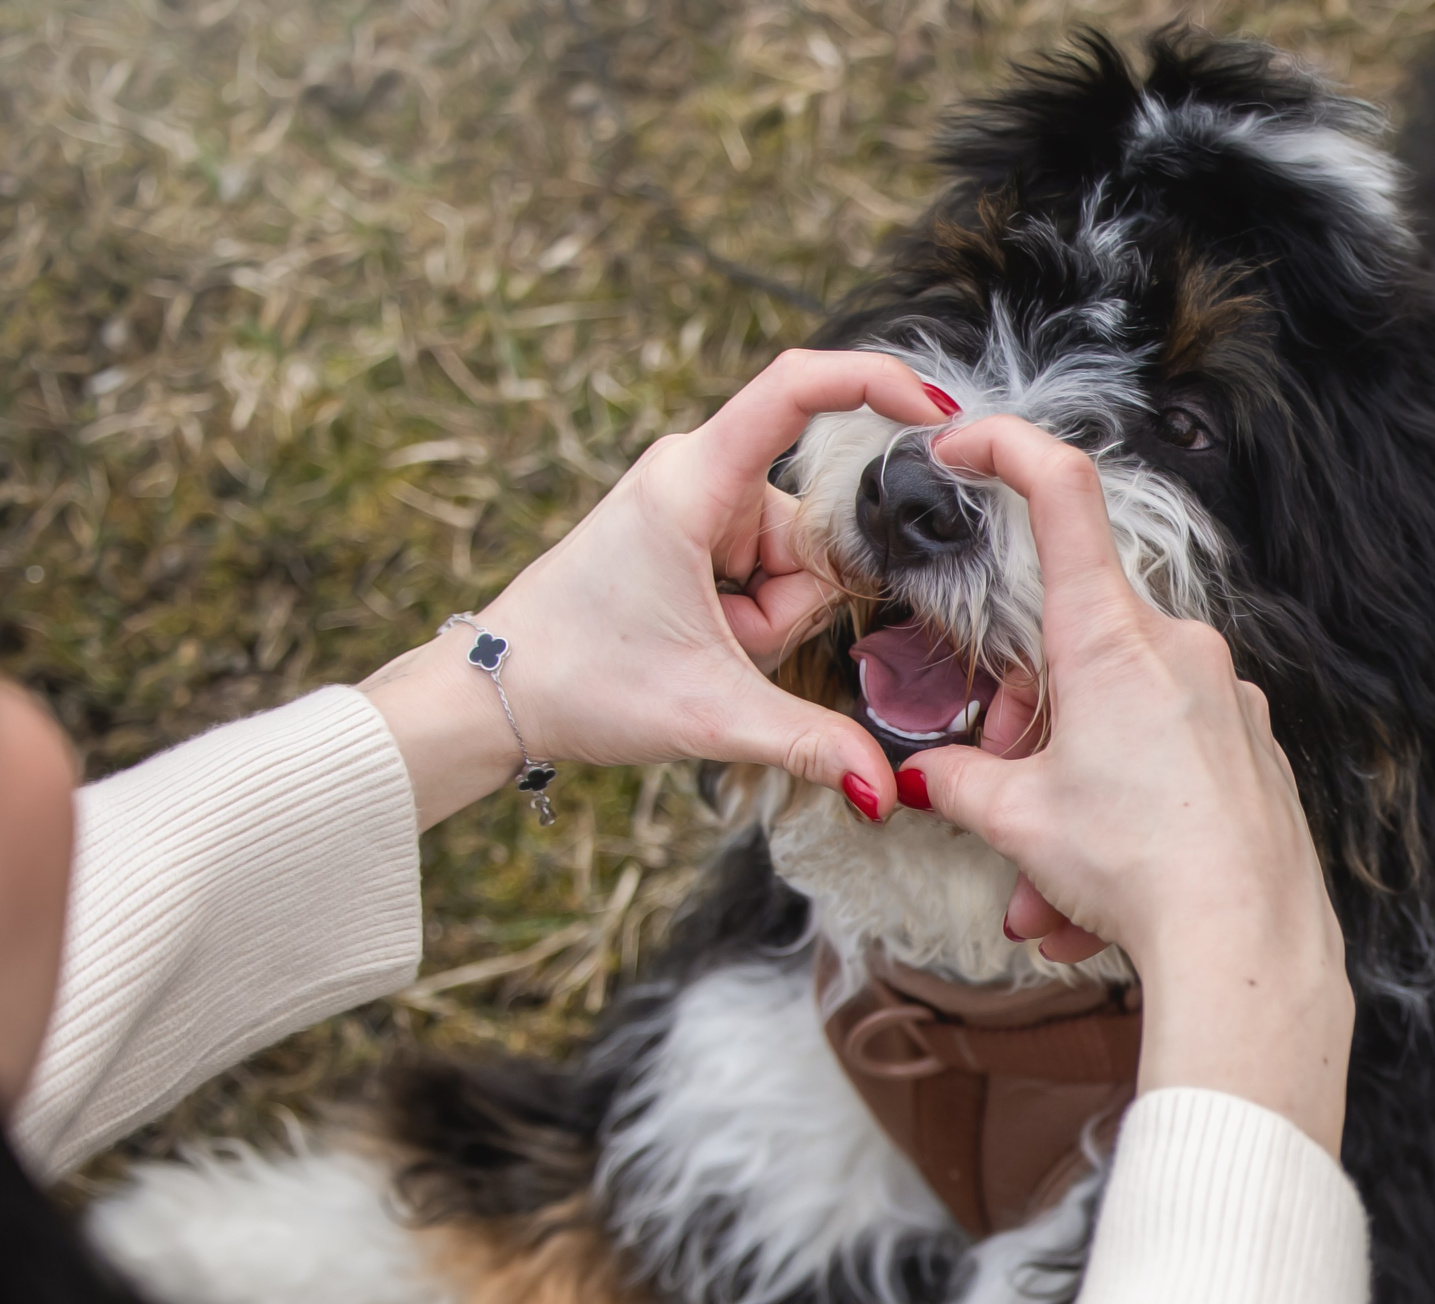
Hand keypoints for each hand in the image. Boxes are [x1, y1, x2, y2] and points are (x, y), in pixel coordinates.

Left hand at [362, 350, 953, 828]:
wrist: (495, 694)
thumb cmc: (582, 684)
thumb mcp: (711, 717)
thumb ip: (811, 744)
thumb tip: (886, 790)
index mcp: (692, 483)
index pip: (795, 389)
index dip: (875, 381)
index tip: (939, 412)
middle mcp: (693, 472)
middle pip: (812, 521)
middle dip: (794, 601)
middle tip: (729, 646)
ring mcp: (692, 499)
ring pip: (792, 555)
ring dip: (769, 616)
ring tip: (704, 648)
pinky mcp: (689, 527)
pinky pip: (764, 565)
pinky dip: (752, 613)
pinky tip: (701, 640)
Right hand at [897, 417, 1354, 1154]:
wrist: (1246, 945)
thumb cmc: (1137, 869)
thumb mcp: (1020, 824)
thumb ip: (960, 786)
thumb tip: (921, 780)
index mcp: (1111, 637)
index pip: (1062, 493)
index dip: (1007, 445)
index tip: (962, 439)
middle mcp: (1178, 650)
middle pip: (1071, 655)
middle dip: (1025, 739)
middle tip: (1002, 811)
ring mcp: (1225, 700)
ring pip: (1114, 731)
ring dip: (1066, 809)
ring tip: (1043, 904)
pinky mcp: (1252, 752)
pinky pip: (1164, 767)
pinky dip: (1122, 823)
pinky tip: (1098, 908)